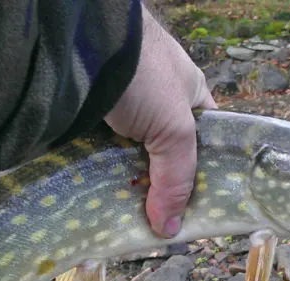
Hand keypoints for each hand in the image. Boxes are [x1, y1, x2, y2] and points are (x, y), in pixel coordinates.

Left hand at [104, 4, 215, 237]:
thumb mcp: (174, 128)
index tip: (196, 209)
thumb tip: (170, 229)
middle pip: (164, 154)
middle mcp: (158, 100)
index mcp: (190, 95)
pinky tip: (100, 197)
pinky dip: (100, 171)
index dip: (203, 173)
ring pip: (130, 155)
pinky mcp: (91, 113)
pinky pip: (100, 150)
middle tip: (158, 223)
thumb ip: (177, 178)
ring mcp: (123, 106)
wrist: (84, 42)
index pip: (205, 140)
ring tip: (128, 219)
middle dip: (160, 186)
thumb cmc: (145, 75)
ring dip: (128, 182)